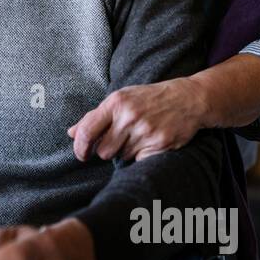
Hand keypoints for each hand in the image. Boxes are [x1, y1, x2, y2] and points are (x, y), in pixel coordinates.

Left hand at [68, 77, 206, 162]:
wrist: (188, 98)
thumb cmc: (149, 99)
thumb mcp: (121, 99)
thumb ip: (94, 116)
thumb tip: (71, 133)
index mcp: (116, 103)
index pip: (87, 131)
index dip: (80, 147)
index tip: (81, 154)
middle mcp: (129, 117)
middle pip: (103, 151)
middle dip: (108, 149)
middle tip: (120, 139)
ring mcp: (146, 131)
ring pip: (121, 157)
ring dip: (126, 152)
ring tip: (138, 136)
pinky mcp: (161, 144)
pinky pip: (139, 161)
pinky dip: (141, 156)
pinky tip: (150, 142)